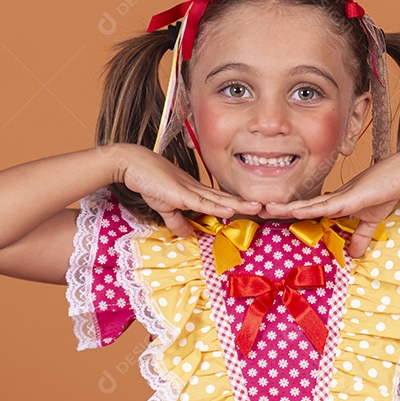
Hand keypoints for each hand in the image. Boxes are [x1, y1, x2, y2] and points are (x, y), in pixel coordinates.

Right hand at [116, 145, 261, 236]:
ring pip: (219, 199)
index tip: (252, 209)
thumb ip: (176, 221)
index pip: (219, 200)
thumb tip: (186, 234)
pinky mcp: (181, 193)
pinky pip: (203, 202)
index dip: (236, 205)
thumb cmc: (149, 182)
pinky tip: (231, 209)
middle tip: (265, 207)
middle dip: (245, 204)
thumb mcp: (165, 207)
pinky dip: (218, 206)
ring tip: (257, 207)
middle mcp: (197, 190)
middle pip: (225, 198)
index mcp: (195, 192)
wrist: (134, 165)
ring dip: (239, 204)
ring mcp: (190, 190)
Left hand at [263, 153, 399, 257]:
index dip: (290, 213)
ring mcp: (339, 197)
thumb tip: (355, 255)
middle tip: (259, 210)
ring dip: (288, 208)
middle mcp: (332, 199)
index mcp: (335, 203)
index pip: (308, 210)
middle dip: (280, 209)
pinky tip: (295, 211)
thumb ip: (360, 236)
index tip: (272, 216)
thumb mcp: (371, 221)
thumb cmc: (385, 192)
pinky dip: (310, 209)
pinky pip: (326, 206)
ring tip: (268, 208)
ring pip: (308, 205)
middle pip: (301, 206)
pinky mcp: (349, 198)